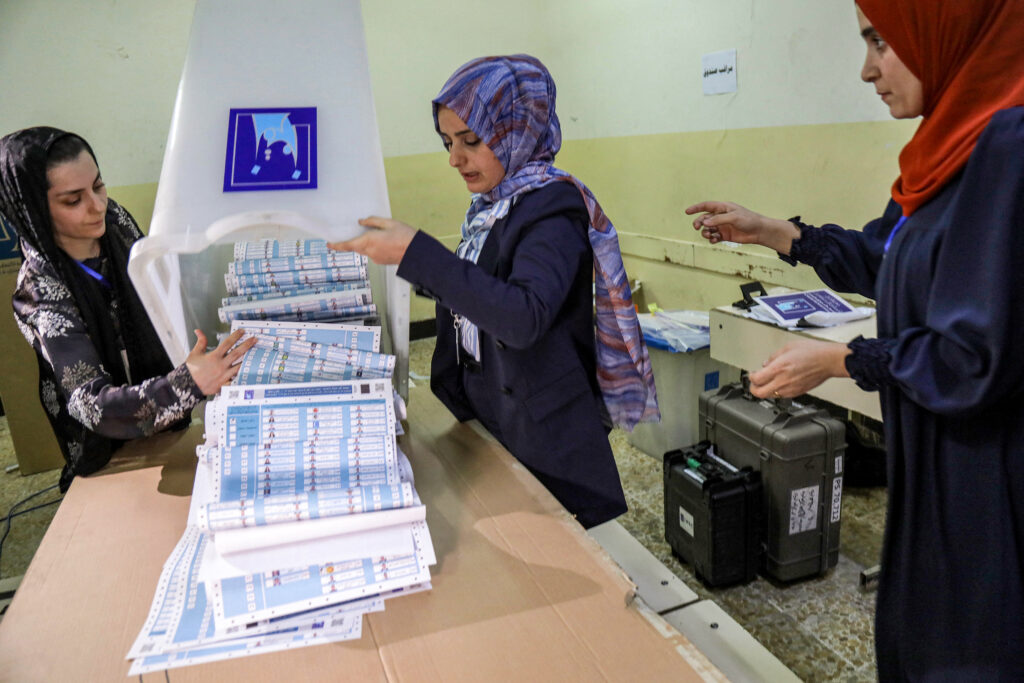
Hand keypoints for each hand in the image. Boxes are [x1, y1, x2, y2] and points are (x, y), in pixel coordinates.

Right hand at [185, 328, 256, 394]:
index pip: (227, 343)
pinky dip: (242, 378)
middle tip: (255, 339)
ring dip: (248, 361)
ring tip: (257, 355)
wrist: (187, 385)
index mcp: (214, 356)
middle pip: (237, 353)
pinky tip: (250, 373)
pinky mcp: (224, 384)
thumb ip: (200, 342)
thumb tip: (199, 331)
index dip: (236, 336)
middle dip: (247, 345)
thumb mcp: (195, 353)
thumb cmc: (191, 369)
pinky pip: (236, 380)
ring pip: (239, 367)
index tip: (242, 331)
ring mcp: (223, 375)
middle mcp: (220, 365)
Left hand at [328, 216, 416, 264]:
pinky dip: (375, 247)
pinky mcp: (381, 261)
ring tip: (381, 235)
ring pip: (365, 249)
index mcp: (370, 241)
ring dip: (367, 243)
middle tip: (356, 232)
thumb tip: (362, 221)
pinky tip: (386, 242)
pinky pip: (373, 253)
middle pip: (356, 246)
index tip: (328, 244)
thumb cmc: (406, 237)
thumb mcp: (390, 223)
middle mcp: (370, 252)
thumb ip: (373, 221)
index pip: (348, 245)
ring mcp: (376, 258)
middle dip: (354, 240)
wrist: (418, 253)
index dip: (336, 245)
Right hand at [684, 200, 799, 253]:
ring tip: (709, 235)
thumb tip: (704, 222)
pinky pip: (714, 237)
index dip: (696, 208)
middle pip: (704, 218)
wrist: (759, 231)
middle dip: (699, 223)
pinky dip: (711, 239)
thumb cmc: (749, 220)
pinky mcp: (725, 236)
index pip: (707, 206)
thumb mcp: (733, 217)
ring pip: (708, 229)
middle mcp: (721, 216)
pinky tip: (714, 240)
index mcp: (723, 208)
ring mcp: (722, 226)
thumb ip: (718, 219)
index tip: (687, 212)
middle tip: (697, 227)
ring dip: (705, 232)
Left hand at [748, 339, 850, 398]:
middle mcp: (783, 381)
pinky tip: (780, 383)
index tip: (752, 374)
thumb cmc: (812, 352)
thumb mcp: (788, 347)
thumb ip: (773, 357)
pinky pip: (781, 395)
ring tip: (768, 381)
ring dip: (766, 390)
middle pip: (759, 393)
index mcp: (778, 368)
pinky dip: (777, 391)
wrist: (829, 361)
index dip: (751, 377)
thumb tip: (765, 363)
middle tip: (755, 383)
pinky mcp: (797, 393)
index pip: (756, 379)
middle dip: (754, 388)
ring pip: (770, 396)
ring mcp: (790, 389)